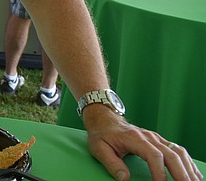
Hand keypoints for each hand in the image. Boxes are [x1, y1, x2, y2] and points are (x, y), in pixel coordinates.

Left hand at [83, 107, 201, 179]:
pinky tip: (194, 174)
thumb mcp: (99, 148)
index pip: (153, 155)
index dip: (159, 171)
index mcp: (134, 138)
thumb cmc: (101, 135)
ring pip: (178, 152)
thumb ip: (112, 164)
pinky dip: (188, 163)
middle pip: (171, 154)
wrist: (104, 119)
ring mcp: (156, 138)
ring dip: (188, 168)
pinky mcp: (159, 141)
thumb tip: (124, 179)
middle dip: (181, 172)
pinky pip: (178, 151)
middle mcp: (149, 136)